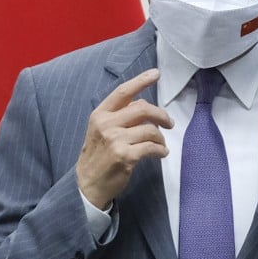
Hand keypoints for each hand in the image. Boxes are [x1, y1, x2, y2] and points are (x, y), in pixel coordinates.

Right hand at [75, 68, 172, 208]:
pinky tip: (162, 153)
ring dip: (161, 137)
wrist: (87, 184)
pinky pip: (152, 147)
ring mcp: (115, 140)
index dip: (141, 80)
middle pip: (143, 109)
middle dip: (162, 115)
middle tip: (170, 123)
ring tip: (161, 144)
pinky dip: (161, 150)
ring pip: (150, 130)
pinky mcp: (125, 156)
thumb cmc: (97, 156)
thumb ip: (119, 116)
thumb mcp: (101, 131)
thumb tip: (144, 106)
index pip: (123, 92)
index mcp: (100, 114)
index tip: (156, 73)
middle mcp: (106, 124)